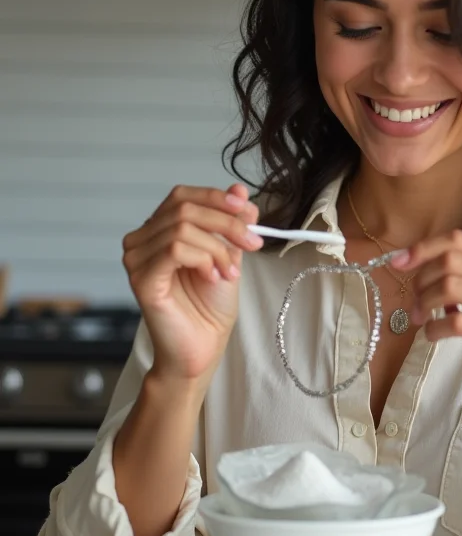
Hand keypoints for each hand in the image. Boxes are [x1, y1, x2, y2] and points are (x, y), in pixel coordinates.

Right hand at [122, 183, 261, 383]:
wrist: (203, 346)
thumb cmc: (211, 304)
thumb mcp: (229, 253)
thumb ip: (231, 222)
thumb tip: (239, 189)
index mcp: (159, 229)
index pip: (182, 196)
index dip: (216, 198)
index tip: (248, 211)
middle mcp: (141, 240)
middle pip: (184, 208)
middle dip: (226, 223)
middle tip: (252, 244)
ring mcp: (136, 259)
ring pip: (182, 229)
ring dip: (218, 248)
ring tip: (229, 272)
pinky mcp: (140, 279)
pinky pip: (174, 250)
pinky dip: (203, 259)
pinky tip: (212, 277)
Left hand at [392, 230, 461, 400]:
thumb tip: (416, 260)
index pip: (460, 239)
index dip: (424, 248)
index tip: (399, 262)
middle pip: (451, 260)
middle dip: (422, 279)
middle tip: (414, 300)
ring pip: (451, 287)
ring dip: (424, 303)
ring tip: (420, 317)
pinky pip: (456, 322)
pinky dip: (435, 327)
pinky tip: (432, 334)